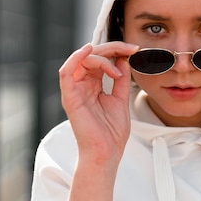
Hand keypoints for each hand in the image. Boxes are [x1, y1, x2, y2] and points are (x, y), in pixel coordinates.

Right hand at [58, 42, 138, 169]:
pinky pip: (66, 72)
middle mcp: (82, 85)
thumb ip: (121, 79)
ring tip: (118, 62)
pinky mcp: (70, 98)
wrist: (106, 153)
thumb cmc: (111, 132)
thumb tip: (123, 59)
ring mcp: (75, 91)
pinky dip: (76, 58)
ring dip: (102, 55)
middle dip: (111, 47)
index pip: (100, 59)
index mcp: (93, 85)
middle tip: (129, 49)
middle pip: (91, 55)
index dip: (116, 50)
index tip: (133, 50)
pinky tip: (89, 50)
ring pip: (81, 60)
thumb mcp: (121, 99)